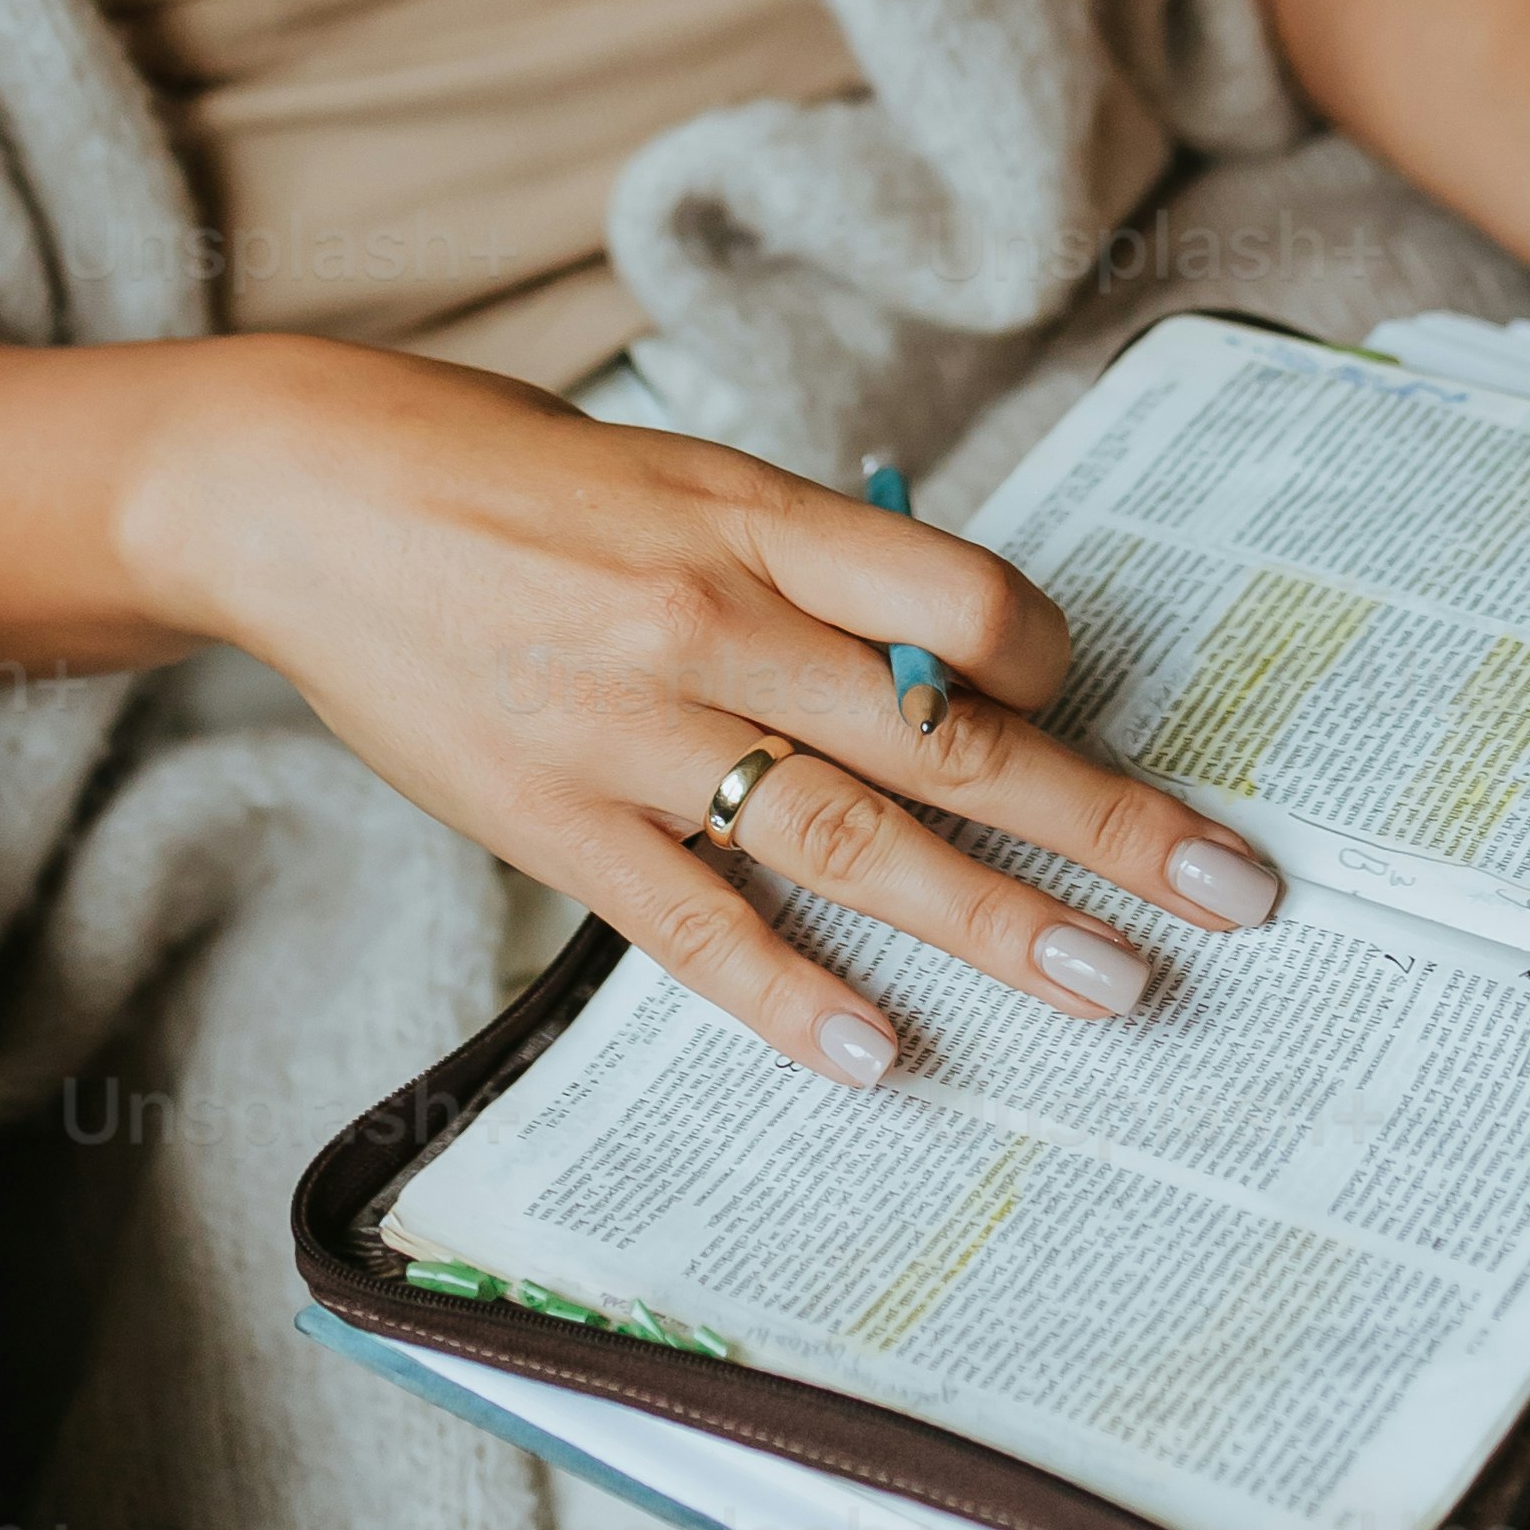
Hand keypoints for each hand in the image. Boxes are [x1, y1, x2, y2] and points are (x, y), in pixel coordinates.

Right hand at [116, 333, 1282, 1077]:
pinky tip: (879, 1058)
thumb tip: (937, 652)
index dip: (1056, 657)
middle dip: (1108, 823)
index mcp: (754, 519)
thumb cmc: (499, 472)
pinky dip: (791, 999)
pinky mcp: (554, 822)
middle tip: (1235, 892)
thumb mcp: (671, 472)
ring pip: (854, 844)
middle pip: (951, 738)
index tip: (1092, 696)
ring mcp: (633, 734)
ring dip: (996, 927)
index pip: (963, 599)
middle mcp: (713, 626)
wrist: (294, 491)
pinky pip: (698, 928)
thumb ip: (797, 560)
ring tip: (1117, 989)